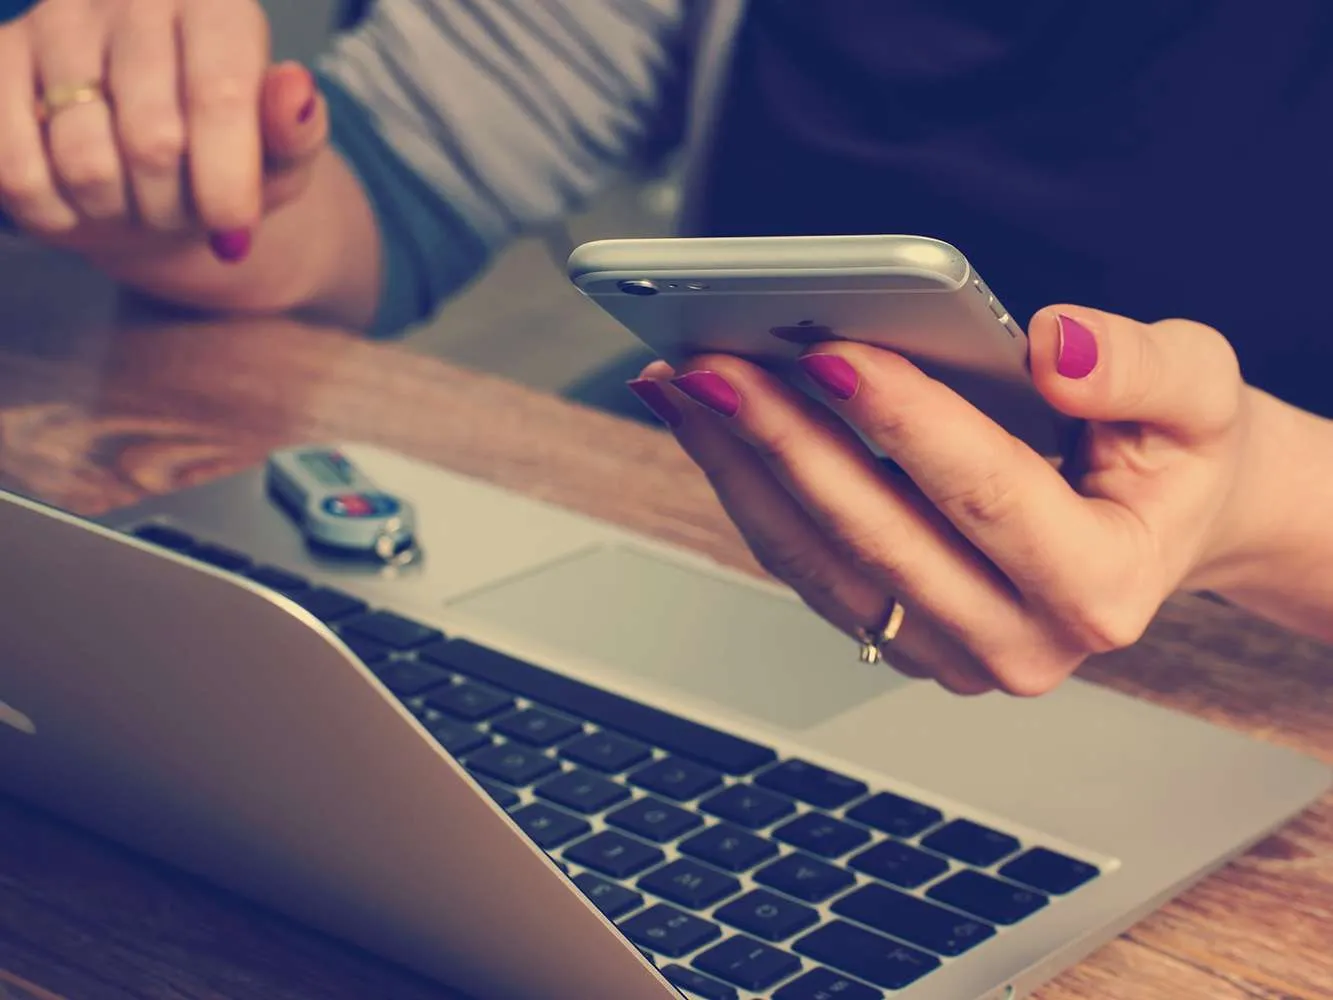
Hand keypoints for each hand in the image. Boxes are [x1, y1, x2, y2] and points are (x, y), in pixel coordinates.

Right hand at [0, 0, 326, 263]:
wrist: (150, 171)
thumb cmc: (226, 158)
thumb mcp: (281, 157)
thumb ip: (296, 131)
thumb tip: (295, 90)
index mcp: (215, 5)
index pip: (218, 98)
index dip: (226, 181)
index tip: (234, 229)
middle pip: (152, 141)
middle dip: (175, 206)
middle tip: (183, 209)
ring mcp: (57, 22)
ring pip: (85, 163)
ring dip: (119, 211)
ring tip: (136, 199)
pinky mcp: (0, 59)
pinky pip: (17, 170)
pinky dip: (57, 212)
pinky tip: (80, 201)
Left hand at [628, 307, 1253, 695]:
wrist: (1160, 522)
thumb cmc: (1175, 455)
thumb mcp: (1201, 393)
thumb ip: (1142, 368)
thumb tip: (1052, 348)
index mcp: (1102, 588)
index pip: (986, 496)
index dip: (905, 422)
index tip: (830, 351)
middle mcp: (1020, 642)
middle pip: (876, 536)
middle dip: (786, 441)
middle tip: (714, 362)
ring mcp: (949, 652)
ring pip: (819, 560)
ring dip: (742, 467)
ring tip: (686, 384)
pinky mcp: (900, 634)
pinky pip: (805, 566)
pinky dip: (749, 489)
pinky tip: (710, 423)